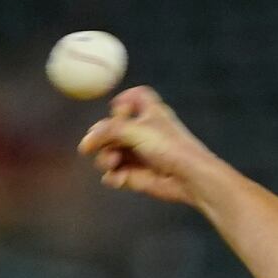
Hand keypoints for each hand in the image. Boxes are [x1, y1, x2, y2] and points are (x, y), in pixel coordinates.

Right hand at [78, 87, 215, 205]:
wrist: (190, 177)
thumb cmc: (169, 147)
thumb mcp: (134, 130)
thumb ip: (107, 131)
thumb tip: (87, 140)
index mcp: (149, 112)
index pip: (134, 98)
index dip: (124, 101)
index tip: (117, 110)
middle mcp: (143, 131)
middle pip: (111, 129)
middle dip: (101, 138)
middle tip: (93, 146)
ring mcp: (139, 154)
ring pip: (109, 152)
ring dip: (106, 158)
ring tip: (113, 163)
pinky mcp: (136, 175)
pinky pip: (114, 174)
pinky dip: (113, 177)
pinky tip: (118, 179)